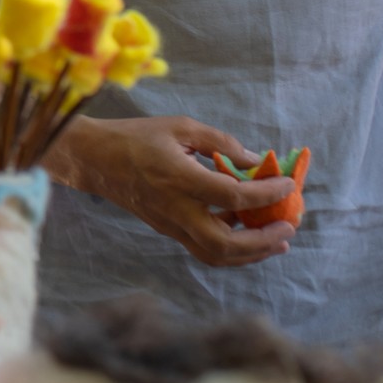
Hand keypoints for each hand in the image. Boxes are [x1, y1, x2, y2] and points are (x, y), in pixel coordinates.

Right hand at [48, 115, 297, 267]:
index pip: (233, 197)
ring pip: (215, 255)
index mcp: (179, 178)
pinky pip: (204, 249)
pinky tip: (247, 232)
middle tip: (288, 227)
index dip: (266, 194)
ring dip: (252, 253)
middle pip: (225, 244)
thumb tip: (254, 160)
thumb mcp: (180, 126)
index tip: (288, 185)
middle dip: (263, 241)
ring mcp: (170, 224)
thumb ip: (220, 142)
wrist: (95, 159)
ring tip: (277, 240)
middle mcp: (175, 209)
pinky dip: (232, 247)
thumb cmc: (136, 136)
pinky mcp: (167, 229)